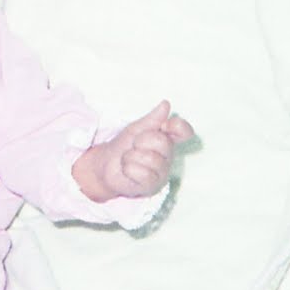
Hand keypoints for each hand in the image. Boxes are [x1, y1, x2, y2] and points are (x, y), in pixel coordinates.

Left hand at [72, 101, 193, 202]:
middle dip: (141, 140)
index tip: (165, 126)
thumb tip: (166, 104)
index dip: (178, 126)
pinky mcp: (152, 186)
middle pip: (163, 142)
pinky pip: (142, 173)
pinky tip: (127, 171)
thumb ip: (152, 119)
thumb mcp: (136, 129)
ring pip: (150, 158)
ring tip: (128, 160)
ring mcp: (161, 172)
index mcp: (167, 140)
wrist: (105, 165)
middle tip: (134, 146)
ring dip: (131, 156)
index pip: (184, 132)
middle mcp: (168, 156)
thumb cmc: (123, 146)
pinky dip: (129, 169)